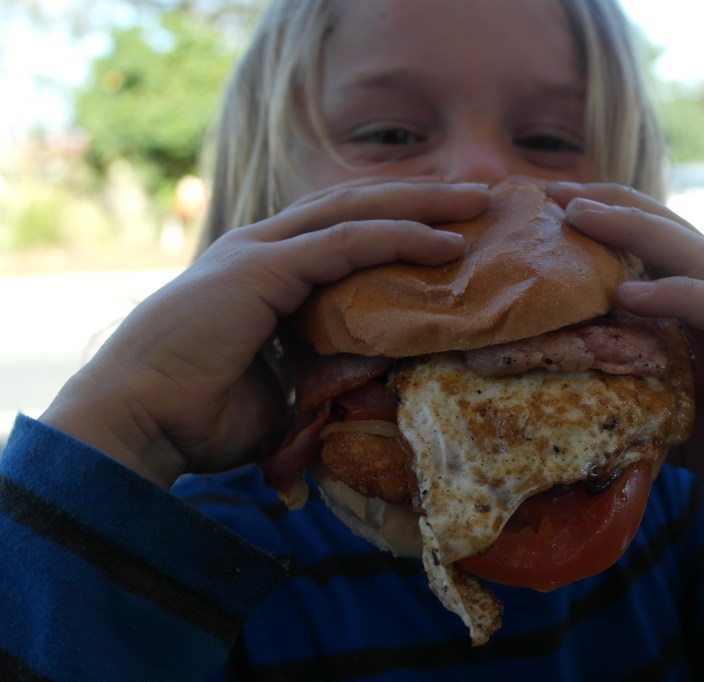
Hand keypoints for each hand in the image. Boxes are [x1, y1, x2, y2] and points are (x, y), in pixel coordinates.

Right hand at [41, 180, 488, 488]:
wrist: (135, 424)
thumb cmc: (197, 417)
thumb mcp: (282, 390)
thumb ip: (326, 372)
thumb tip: (376, 369)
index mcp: (263, 274)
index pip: (339, 233)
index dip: (393, 225)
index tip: (447, 232)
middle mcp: (261, 251)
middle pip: (354, 206)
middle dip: (418, 198)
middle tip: (475, 199)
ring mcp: (258, 253)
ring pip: (355, 211)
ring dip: (420, 205)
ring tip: (475, 203)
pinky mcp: (260, 269)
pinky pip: (345, 243)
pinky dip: (397, 238)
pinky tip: (442, 242)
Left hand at [547, 181, 703, 627]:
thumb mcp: (674, 413)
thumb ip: (632, 389)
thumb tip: (563, 390)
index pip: (658, 244)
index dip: (608, 219)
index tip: (551, 204)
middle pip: (672, 233)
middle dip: (612, 206)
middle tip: (556, 191)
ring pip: (697, 258)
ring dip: (635, 233)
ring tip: (578, 219)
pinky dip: (678, 296)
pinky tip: (629, 295)